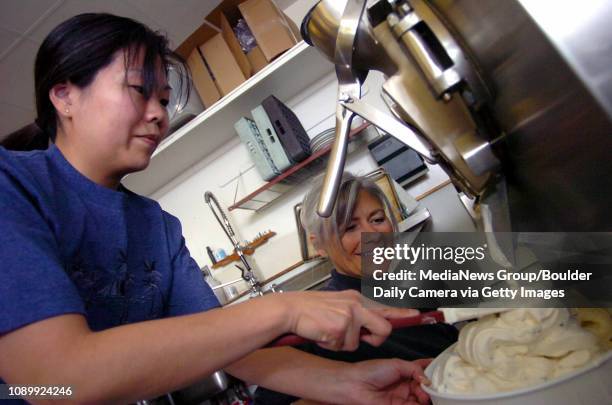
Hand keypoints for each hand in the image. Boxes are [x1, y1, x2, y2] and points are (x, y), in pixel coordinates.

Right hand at [278, 290, 408, 350]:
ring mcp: (349, 315)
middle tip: (356, 339)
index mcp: (356, 299)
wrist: (289, 310)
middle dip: (374, 340)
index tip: (419, 315)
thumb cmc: (309, 310)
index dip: (404, 313)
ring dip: (341, 344)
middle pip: (383, 329)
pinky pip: (341, 346)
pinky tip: (321, 333)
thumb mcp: (337, 305)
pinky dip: (330, 345)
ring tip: (326, 331)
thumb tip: (369, 328)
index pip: (386, 307)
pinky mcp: (340, 327)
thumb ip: (355, 313)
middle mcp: (356, 305)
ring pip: (357, 343)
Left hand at [337, 358, 431, 404]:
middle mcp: (405, 386)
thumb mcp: (396, 364)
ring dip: (426, 398)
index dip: (432, 372)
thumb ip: (414, 369)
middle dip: (430, 388)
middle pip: (425, 388)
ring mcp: (402, 398)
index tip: (443, 372)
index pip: (422, 372)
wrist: (355, 385)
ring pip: (421, 400)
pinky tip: (420, 401)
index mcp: (404, 372)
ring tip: (424, 395)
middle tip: (431, 387)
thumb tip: (428, 379)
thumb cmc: (372, 371)